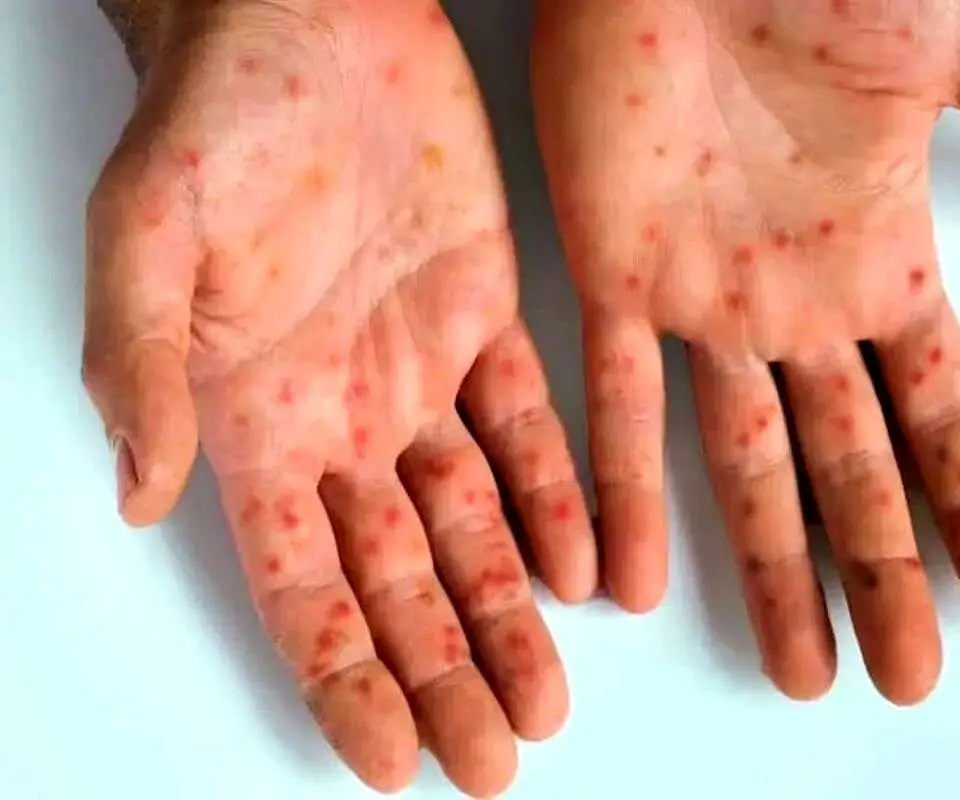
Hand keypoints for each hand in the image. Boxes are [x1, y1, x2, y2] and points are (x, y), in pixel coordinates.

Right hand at [84, 1, 595, 794]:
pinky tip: (592, 571)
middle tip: (499, 762)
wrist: (312, 24)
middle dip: (444, 676)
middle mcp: (342, 416)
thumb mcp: (151, 234)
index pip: (302, 587)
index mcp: (256, 418)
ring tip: (550, 697)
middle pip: (399, 581)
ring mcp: (419, 374)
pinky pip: (532, 432)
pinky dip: (559, 502)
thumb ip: (145, 363)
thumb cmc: (221, 116)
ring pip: (473, 525)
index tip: (396, 762)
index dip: (346, 678)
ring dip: (510, 614)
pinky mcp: (487, 317)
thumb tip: (136, 491)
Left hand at [531, 0, 959, 702]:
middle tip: (903, 677)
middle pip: (853, 471)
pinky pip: (616, 404)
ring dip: (769, 568)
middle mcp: (798, 303)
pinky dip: (624, 492)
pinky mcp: (617, 275)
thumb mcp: (957, 49)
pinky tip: (628, 583)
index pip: (948, 416)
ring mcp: (708, 302)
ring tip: (796, 665)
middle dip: (881, 573)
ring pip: (744, 465)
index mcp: (883, 258)